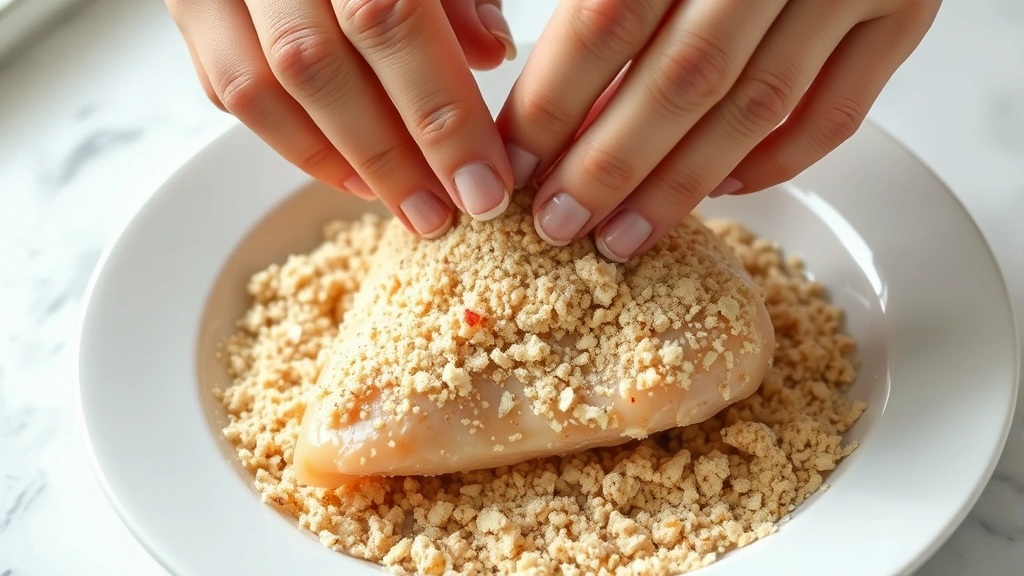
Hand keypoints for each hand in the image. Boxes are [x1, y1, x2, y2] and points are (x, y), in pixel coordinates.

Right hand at [167, 0, 517, 238]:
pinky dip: (287, 139)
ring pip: (256, 85)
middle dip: (389, 156)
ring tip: (398, 203)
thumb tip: (490, 53)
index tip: (484, 185)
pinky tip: (345, 170)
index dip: (439, 114)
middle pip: (317, 65)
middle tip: (444, 216)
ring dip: (333, 160)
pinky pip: (223, 84)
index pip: (390, 18)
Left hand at [498, 0, 939, 260]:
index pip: (605, 22)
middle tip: (557, 222)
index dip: (554, 104)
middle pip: (681, 81)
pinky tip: (720, 191)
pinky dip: (777, 164)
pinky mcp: (905, 9)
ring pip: (756, 110)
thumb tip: (537, 90)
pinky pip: (838, 114)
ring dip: (681, 188)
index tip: (516, 164)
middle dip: (609, 167)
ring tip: (621, 237)